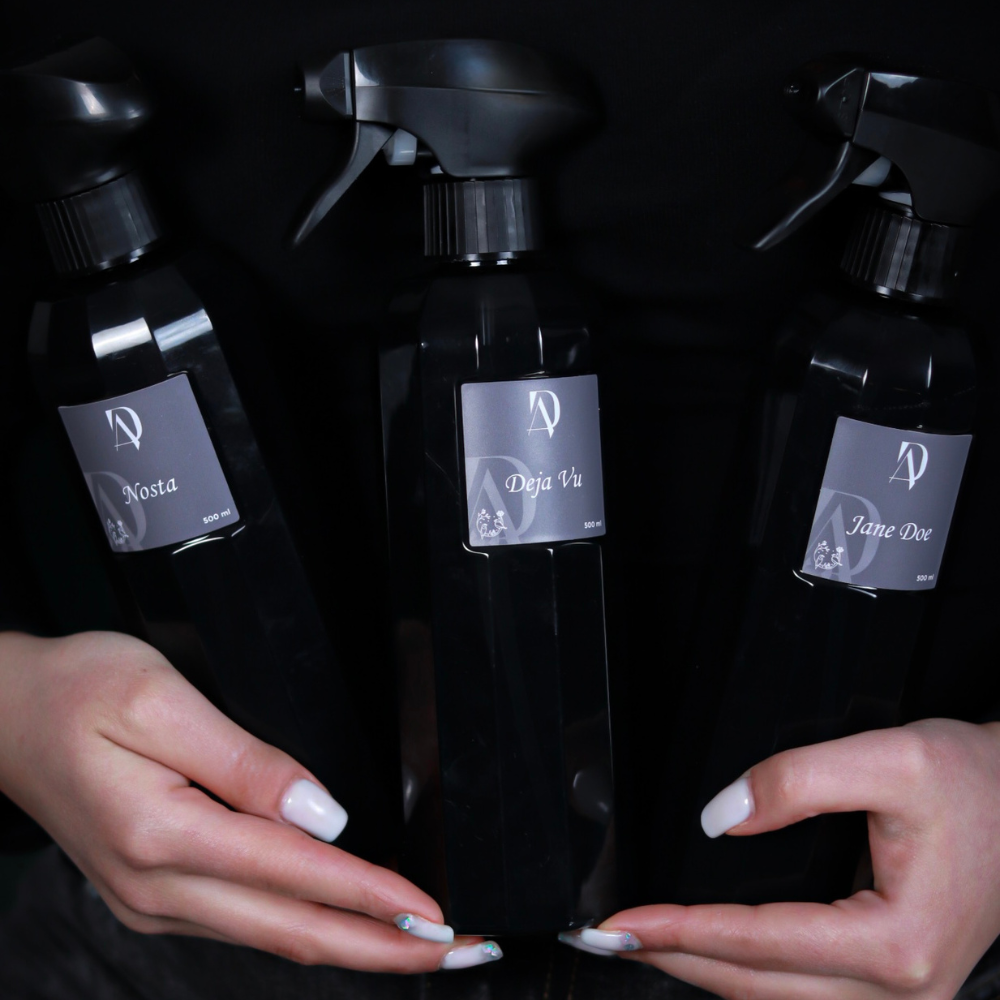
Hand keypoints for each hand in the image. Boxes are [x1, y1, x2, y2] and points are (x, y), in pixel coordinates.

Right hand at [0, 631, 500, 971]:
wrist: (4, 716)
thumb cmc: (77, 692)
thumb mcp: (161, 701)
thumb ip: (246, 763)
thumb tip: (323, 816)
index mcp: (162, 833)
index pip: (297, 875)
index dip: (375, 898)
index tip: (435, 913)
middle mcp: (158, 885)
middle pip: (295, 932)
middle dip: (386, 947)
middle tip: (460, 948)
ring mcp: (155, 899)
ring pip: (276, 937)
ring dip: (356, 942)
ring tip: (421, 941)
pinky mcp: (157, 892)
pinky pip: (250, 923)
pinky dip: (310, 926)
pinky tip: (347, 920)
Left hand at [562, 720, 999, 997]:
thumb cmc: (978, 783)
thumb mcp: (890, 759)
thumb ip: (796, 782)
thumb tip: (720, 818)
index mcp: (897, 944)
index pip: (759, 942)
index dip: (680, 931)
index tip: (619, 925)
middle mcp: (902, 989)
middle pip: (758, 987)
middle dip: (676, 960)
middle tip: (609, 938)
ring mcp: (901, 995)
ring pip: (776, 999)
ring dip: (705, 970)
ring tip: (645, 942)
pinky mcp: (895, 982)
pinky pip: (802, 991)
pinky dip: (745, 972)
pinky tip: (710, 950)